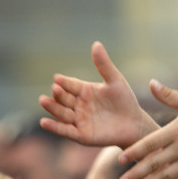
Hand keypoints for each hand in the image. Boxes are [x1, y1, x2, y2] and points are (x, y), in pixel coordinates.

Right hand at [39, 41, 154, 147]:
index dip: (64, 82)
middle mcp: (79, 105)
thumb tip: (96, 43)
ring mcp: (79, 120)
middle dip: (58, 94)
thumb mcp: (115, 80)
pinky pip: (65, 130)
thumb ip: (104, 65)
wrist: (134, 124)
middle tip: (54, 89)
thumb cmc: (125, 101)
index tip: (57, 78)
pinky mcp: (81, 135)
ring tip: (43, 101)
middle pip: (64, 99)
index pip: (70, 85)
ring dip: (52, 108)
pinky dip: (54, 127)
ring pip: (62, 113)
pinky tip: (44, 122)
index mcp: (85, 91)